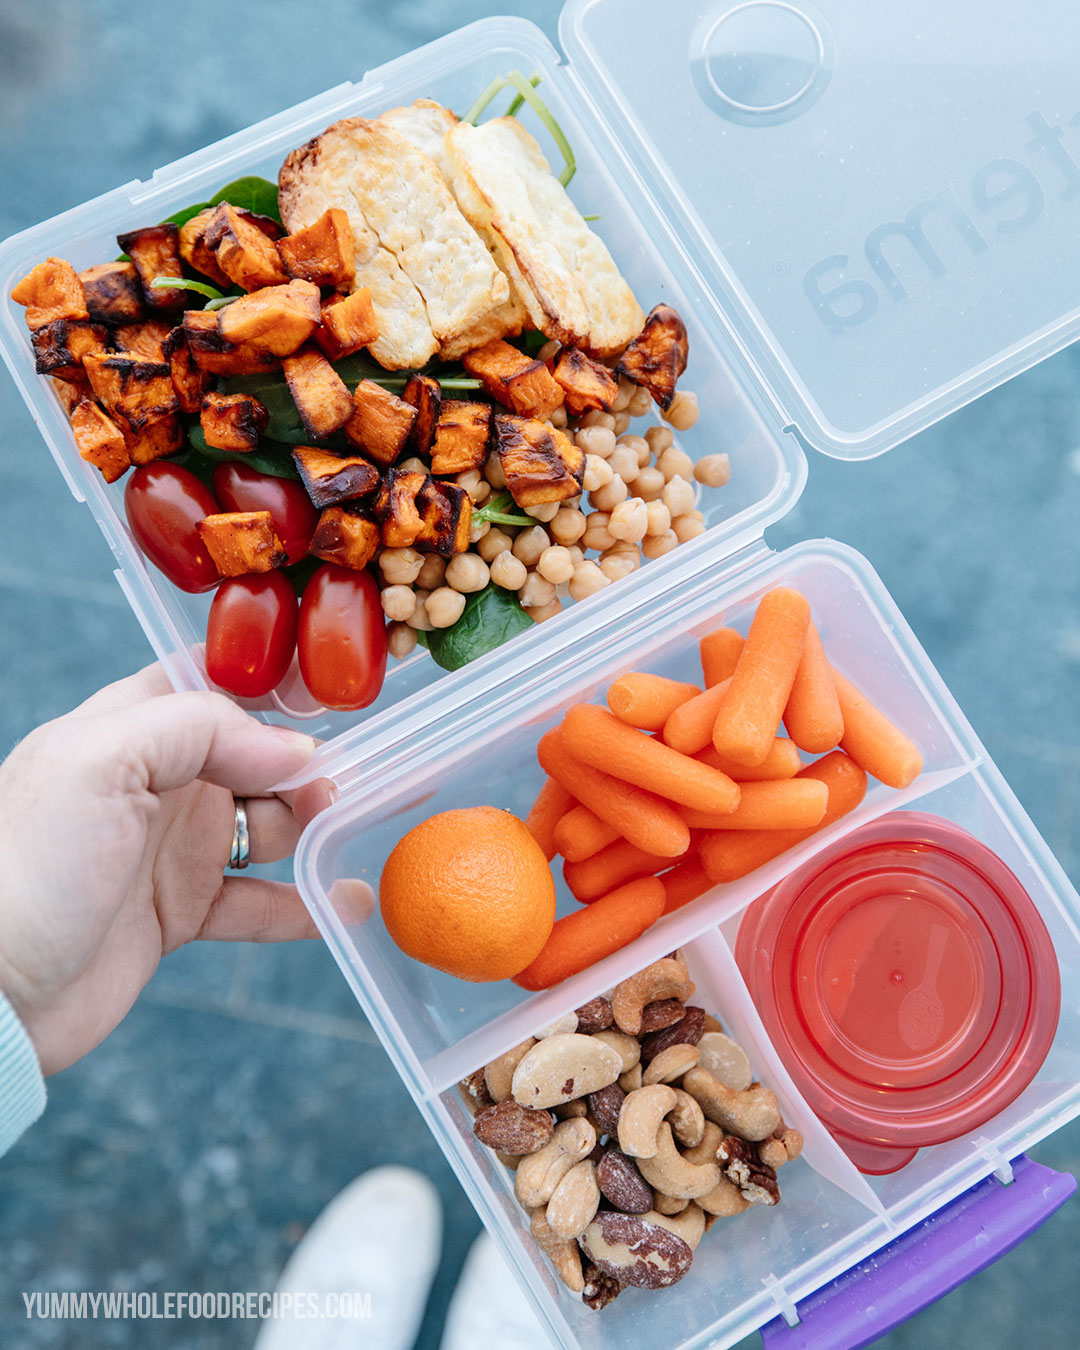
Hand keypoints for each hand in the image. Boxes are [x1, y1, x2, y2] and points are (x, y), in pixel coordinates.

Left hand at [0, 664, 332, 1074]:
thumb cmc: (25, 865)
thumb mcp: (101, 762)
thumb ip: (199, 729)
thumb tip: (292, 749)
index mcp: (128, 729)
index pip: (210, 682)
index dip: (271, 681)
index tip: (334, 689)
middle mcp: (156, 784)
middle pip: (254, 755)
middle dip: (307, 760)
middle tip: (348, 778)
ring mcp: (170, 850)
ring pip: (267, 825)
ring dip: (314, 823)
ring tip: (352, 825)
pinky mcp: (180, 913)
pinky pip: (259, 902)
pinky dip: (306, 903)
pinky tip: (349, 900)